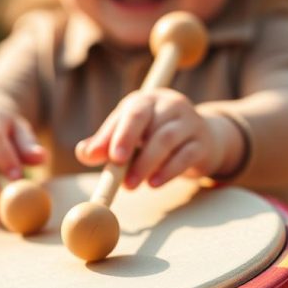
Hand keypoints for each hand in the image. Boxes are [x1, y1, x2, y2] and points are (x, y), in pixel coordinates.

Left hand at [76, 88, 234, 188]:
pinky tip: (154, 184)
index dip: (120, 134)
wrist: (202, 141)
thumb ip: (105, 145)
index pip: (132, 113)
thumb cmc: (154, 139)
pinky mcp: (203, 143)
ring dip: (146, 164)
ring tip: (131, 186)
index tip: (110, 157)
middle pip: (149, 122)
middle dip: (130, 144)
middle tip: (118, 169)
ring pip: (167, 139)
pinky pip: (186, 156)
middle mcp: (169, 105)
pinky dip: (168, 171)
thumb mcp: (129, 138)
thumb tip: (84, 153)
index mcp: (146, 101)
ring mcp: (190, 121)